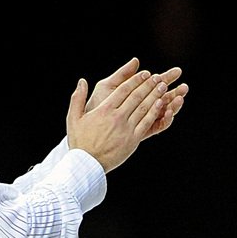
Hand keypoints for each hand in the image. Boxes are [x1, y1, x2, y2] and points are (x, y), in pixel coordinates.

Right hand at [66, 63, 180, 171]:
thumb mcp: (73, 118)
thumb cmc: (79, 141)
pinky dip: (154, 112)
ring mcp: (126, 129)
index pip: (124, 90)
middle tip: (158, 77)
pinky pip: (146, 123)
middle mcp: (117, 117)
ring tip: (163, 86)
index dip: (136, 80)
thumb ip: (78, 98)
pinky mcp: (133, 140)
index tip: (145, 73)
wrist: (87, 164)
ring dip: (155, 96)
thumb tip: (82, 81)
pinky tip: (161, 105)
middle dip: (148, 85)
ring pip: (144, 108)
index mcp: (104, 110)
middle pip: (136, 96)